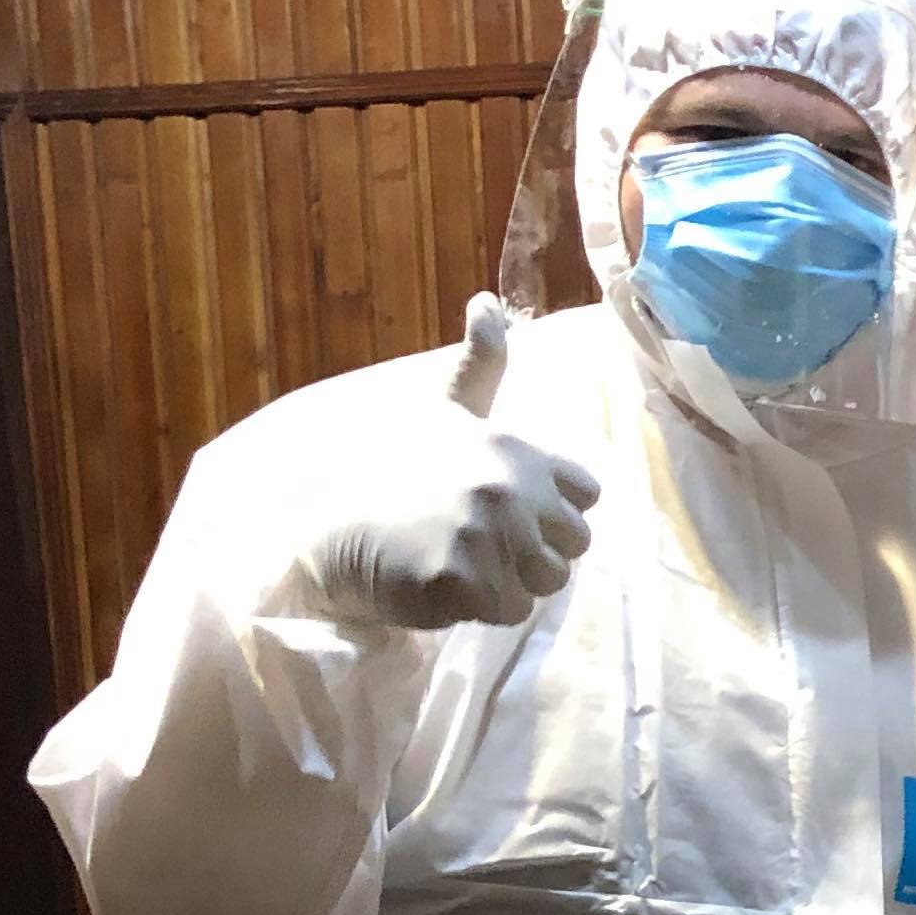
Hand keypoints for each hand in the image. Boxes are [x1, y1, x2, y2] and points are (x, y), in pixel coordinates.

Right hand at [289, 296, 599, 630]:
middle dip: (534, 553)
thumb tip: (488, 302)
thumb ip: (480, 364)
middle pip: (572, 547)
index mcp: (516, 449)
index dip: (552, 511)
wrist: (329, 527)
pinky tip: (440, 582)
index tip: (506, 508)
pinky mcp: (463, 582)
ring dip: (508, 582)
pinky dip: (478, 608)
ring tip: (458, 559)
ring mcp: (485, 536)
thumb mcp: (442, 409)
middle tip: (477, 541)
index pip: (586, 497)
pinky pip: (509, 612)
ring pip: (544, 584)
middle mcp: (507, 488)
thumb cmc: (394, 471)